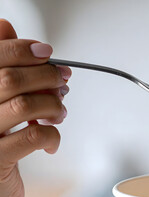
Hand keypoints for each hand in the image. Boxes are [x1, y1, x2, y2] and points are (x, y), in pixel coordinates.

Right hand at [0, 19, 70, 196]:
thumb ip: (1, 67)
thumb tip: (4, 25)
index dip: (24, 50)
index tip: (48, 54)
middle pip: (12, 79)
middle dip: (47, 76)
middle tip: (63, 82)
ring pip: (25, 105)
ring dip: (53, 105)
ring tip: (59, 112)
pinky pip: (33, 137)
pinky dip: (52, 135)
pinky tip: (52, 140)